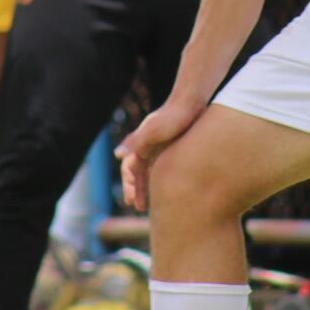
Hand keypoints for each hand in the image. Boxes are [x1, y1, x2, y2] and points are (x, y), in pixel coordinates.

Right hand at [116, 92, 206, 212]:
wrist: (193, 102)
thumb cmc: (173, 116)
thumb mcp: (153, 130)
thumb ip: (135, 142)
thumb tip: (116, 155)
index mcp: (140, 143)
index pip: (129, 167)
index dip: (128, 184)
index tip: (131, 201)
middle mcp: (146, 146)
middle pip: (137, 171)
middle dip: (135, 189)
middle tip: (137, 207)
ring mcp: (158, 147)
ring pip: (148, 171)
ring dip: (146, 186)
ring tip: (148, 204)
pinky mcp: (171, 148)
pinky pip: (161, 167)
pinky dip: (158, 179)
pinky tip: (164, 190)